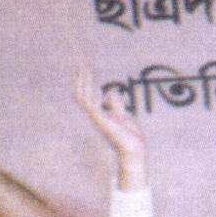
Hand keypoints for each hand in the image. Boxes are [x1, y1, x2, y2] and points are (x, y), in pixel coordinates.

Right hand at [74, 66, 147, 189]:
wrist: (135, 153)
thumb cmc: (131, 139)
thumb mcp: (124, 116)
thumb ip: (116, 105)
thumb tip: (110, 91)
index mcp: (101, 115)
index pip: (86, 96)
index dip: (83, 82)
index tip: (84, 68)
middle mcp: (96, 117)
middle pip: (81, 95)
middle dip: (80, 79)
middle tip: (80, 63)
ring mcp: (99, 120)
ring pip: (84, 99)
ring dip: (84, 83)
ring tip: (84, 69)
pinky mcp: (104, 123)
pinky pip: (93, 108)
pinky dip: (93, 97)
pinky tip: (95, 87)